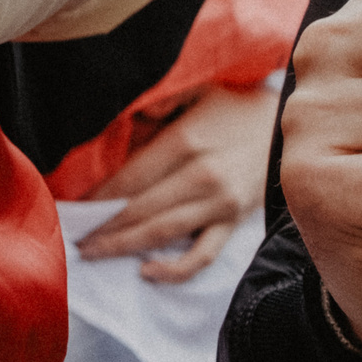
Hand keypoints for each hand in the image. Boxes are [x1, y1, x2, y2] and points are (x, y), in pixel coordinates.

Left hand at [76, 83, 277, 282]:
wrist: (291, 127)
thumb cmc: (235, 105)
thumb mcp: (196, 89)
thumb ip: (161, 99)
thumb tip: (134, 113)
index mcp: (185, 143)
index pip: (129, 178)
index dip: (97, 196)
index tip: (69, 206)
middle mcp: (201, 178)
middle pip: (140, 210)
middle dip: (101, 226)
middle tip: (70, 235)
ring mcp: (220, 205)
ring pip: (163, 233)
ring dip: (123, 247)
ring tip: (91, 252)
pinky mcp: (234, 222)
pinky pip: (204, 254)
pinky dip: (176, 269)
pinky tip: (147, 272)